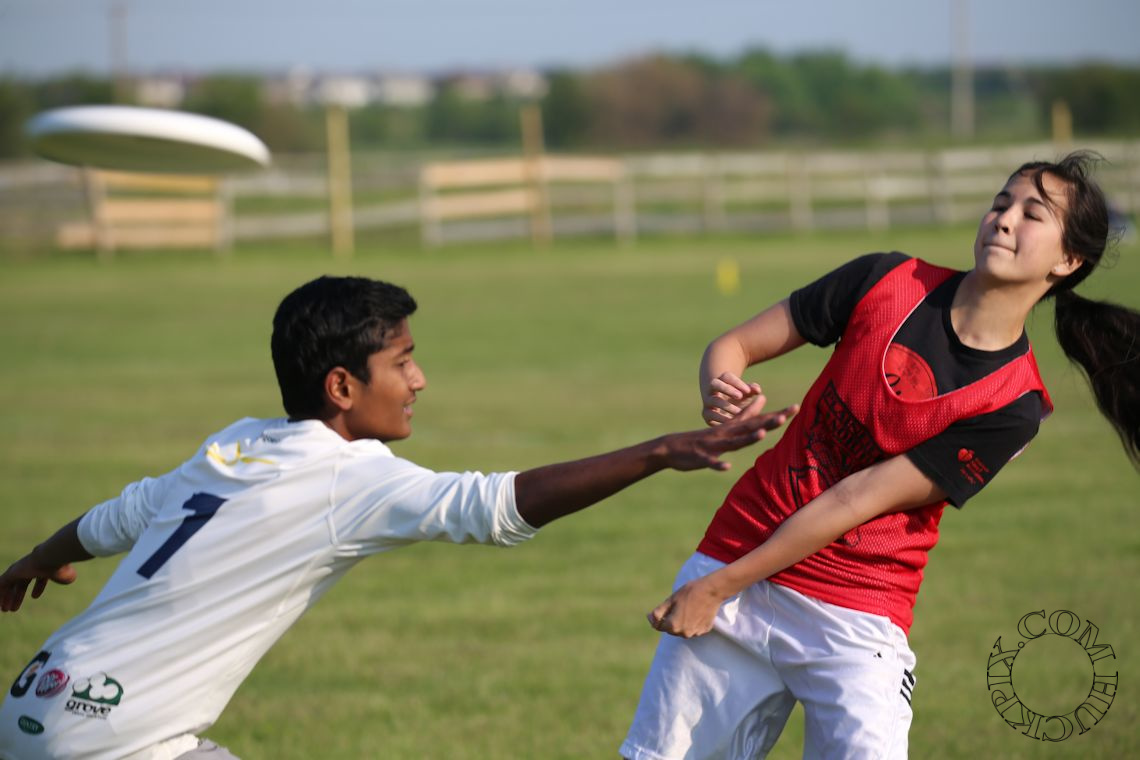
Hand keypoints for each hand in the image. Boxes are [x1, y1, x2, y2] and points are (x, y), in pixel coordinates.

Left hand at [0, 553, 77, 612]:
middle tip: (14, 609)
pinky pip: (2, 585)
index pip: (39, 578)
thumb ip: (64, 578)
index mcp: (44, 567)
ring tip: (6, 610)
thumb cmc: (61, 568)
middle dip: (17, 596)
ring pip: (10, 585)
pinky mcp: (11, 573)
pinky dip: (0, 594)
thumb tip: (68, 579)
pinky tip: (0, 603)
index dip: (37, 588)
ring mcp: (19, 569)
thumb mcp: (65, 575)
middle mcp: (30, 567)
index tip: (34, 596)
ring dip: (8, 598)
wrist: (49, 558)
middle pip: (21, 584)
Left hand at [647, 576, 729, 637]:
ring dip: (680, 621)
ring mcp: (695, 633)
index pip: (659, 626)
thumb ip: (658, 612)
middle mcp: (684, 633)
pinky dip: (691, 622)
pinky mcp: (704, 630)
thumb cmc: (690, 592)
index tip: (658, 609)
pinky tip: (695, 610)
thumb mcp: (671, 600)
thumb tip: (650, 619)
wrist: (712, 590)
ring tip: (686, 607)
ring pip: (682, 629)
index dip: (656, 618)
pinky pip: (693, 628)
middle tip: (676, 605)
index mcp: (674, 626)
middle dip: (670, 619)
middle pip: (671, 629)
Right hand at [662, 402, 797, 471]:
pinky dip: (718, 464)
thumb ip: (746, 414)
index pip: (759, 421)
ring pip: (732, 442)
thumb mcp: (727, 426)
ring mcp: (713, 446)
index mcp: (732, 429)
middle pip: (749, 428)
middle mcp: (725, 434)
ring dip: (746, 439)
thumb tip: (763, 399)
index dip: (777, 415)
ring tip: (761, 435)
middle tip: (785, 416)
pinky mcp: (701, 458)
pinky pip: (711, 462)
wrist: (671, 447)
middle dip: (767, 423)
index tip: (796, 407)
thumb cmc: (702, 438)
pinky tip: (727, 466)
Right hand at [703, 372, 764, 425]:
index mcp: (721, 381)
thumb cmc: (738, 400)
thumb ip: (751, 390)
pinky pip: (710, 415)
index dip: (736, 382)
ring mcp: (708, 402)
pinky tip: (732, 421)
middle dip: (727, 389)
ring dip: (726, 406)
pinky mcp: (706, 415)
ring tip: (738, 412)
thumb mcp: (745, 394)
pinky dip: (721, 419)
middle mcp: (711, 390)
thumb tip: (757, 390)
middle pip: (715, 384)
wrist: (726, 413)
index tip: (748, 390)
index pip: (726, 377)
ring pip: (713, 400)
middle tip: (740, 396)